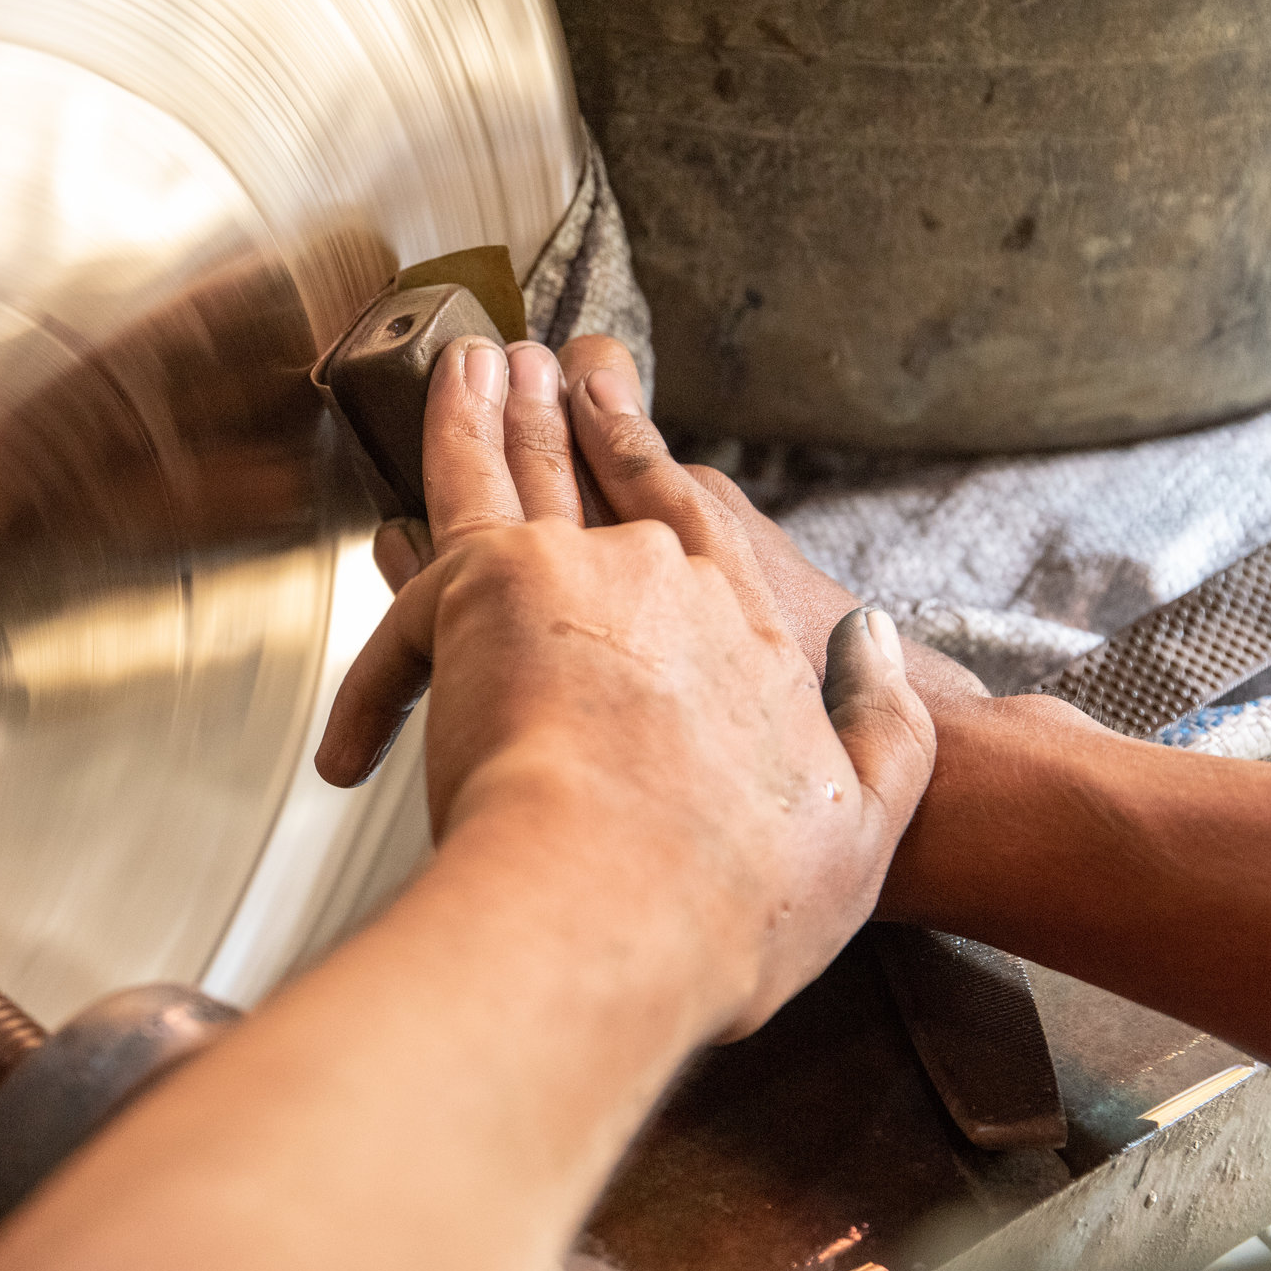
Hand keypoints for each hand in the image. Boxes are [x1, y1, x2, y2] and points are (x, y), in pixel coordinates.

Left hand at [315, 335, 935, 1038]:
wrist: (623, 905)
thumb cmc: (725, 900)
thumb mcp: (862, 821)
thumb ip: (882, 724)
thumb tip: (865, 642)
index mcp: (752, 633)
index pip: (698, 526)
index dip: (656, 466)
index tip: (632, 424)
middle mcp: (673, 582)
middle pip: (608, 476)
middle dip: (568, 416)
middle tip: (534, 365)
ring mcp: (581, 571)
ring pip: (524, 468)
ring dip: (492, 410)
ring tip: (468, 366)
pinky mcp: (490, 581)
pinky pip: (445, 507)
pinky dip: (424, 473)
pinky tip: (388, 497)